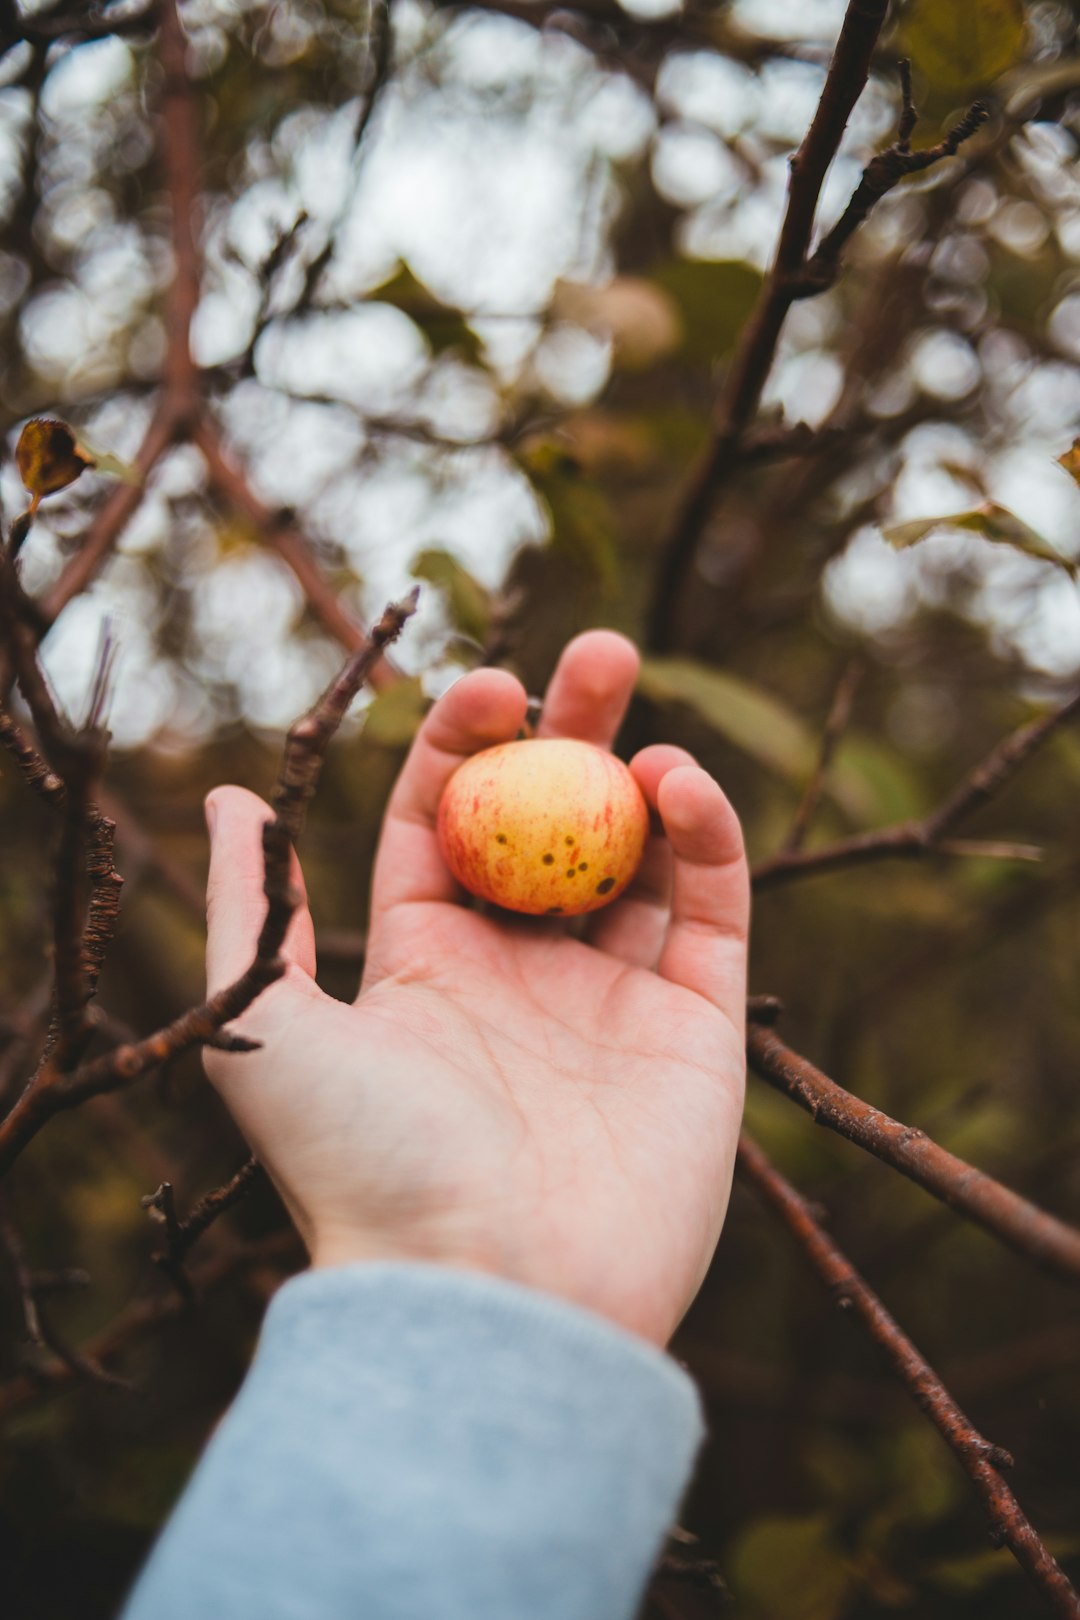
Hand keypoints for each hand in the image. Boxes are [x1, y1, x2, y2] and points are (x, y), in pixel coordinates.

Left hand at [203, 632, 747, 1344]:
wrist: (486, 1295)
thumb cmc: (364, 1162)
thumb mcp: (266, 1024)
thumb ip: (255, 906)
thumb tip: (229, 799)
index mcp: (429, 969)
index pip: (449, 829)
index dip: (464, 750)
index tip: (483, 687)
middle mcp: (523, 979)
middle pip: (554, 827)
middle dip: (572, 733)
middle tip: (595, 652)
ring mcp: (614, 1003)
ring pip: (640, 858)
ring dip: (645, 773)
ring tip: (634, 708)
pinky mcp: (697, 1030)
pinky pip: (711, 910)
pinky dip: (708, 838)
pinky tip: (679, 783)